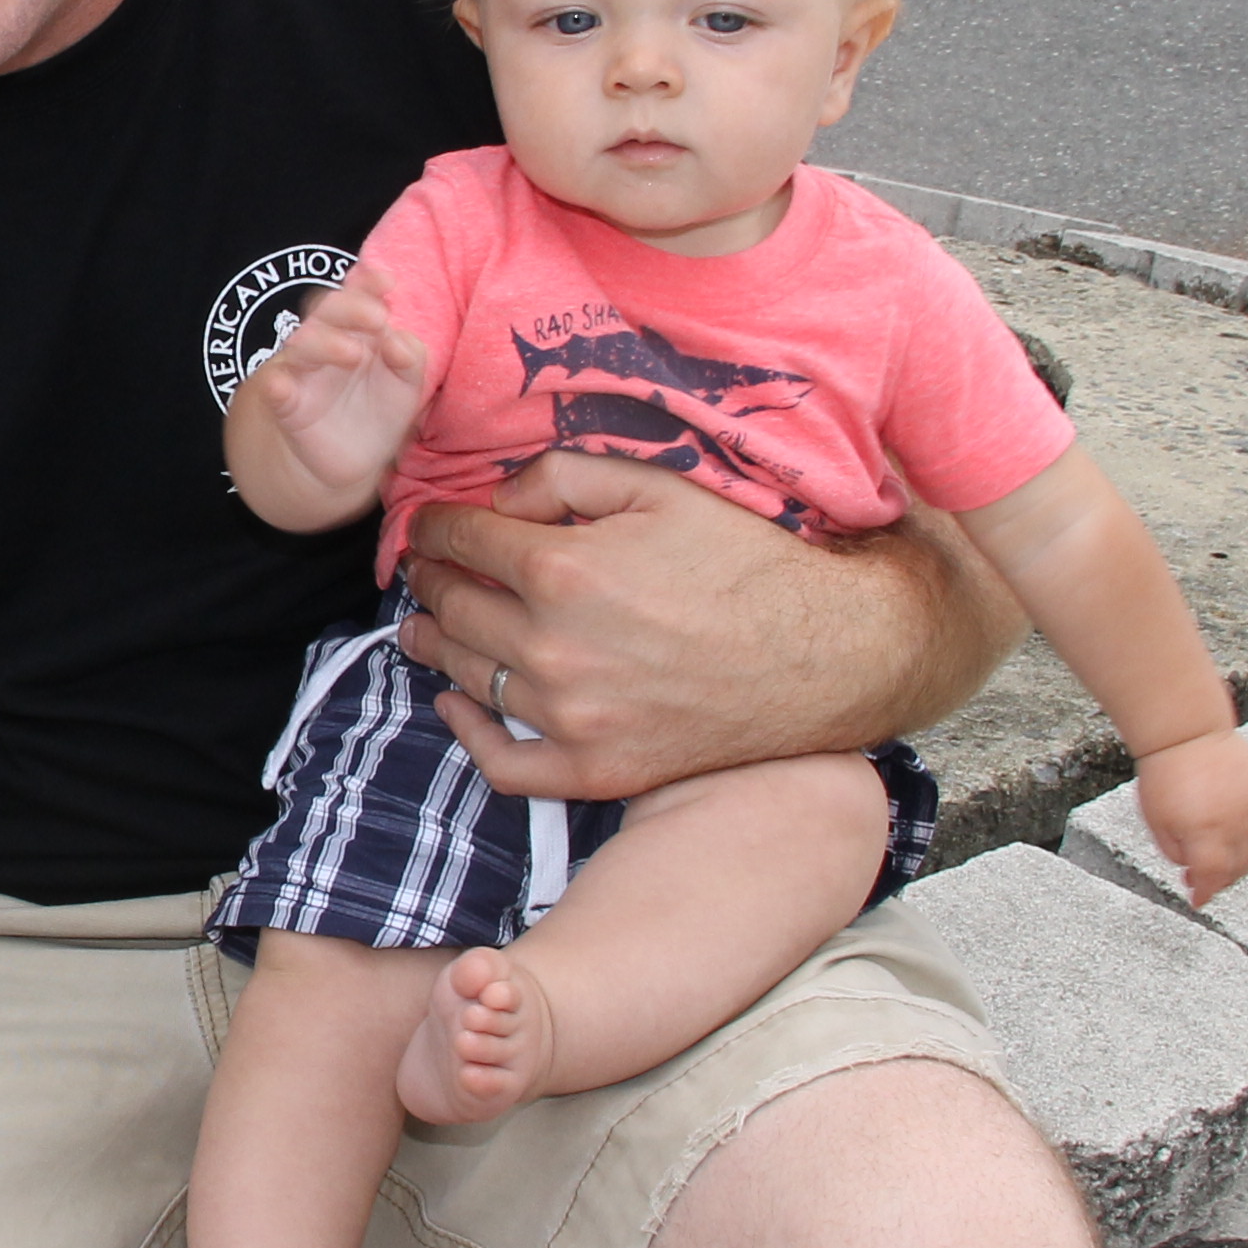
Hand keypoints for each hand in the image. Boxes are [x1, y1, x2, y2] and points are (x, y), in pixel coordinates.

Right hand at [242, 276, 429, 497]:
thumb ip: (409, 358)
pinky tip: (280, 385)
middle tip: (378, 318)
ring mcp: (304, 372)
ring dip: (324, 343)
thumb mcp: (407, 385)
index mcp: (357, 330)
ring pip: (302, 344)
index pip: (357, 296)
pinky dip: (276, 384)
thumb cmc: (379, 411)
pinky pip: (275, 388)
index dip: (367, 283)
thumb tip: (397, 339)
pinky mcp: (287, 405)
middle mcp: (327, 343)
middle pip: (327, 310)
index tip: (386, 282)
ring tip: (354, 354)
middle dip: (350, 307)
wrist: (354, 461)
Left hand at [403, 454, 1011, 802]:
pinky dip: (467, 733)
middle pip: (452, 608)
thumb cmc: (746, 563)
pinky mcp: (594, 770)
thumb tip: (495, 500)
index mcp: (562, 570)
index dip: (432, 528)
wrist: (825, 657)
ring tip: (424, 627)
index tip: (427, 526)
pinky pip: (501, 762)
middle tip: (422, 571)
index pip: (458, 542)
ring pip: (466, 676)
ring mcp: (570, 718)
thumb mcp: (660, 488)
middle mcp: (553, 648)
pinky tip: (452, 704)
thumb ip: (564, 477)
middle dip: (428, 581)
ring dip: (434, 645)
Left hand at [1133, 732, 1247, 907]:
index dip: (1204, 893)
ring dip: (1244, 862)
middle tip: (1206, 878)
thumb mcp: (1156, 820)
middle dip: (1220, 878)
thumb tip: (1190, 867)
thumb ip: (1174, 850)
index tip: (1198, 901)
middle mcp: (1237, 825)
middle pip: (1236, 866)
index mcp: (1206, 834)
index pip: (1212, 877)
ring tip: (1230, 864)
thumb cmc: (1165, 772)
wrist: (1184, 732)